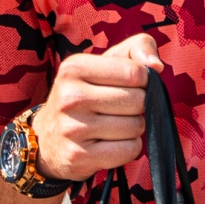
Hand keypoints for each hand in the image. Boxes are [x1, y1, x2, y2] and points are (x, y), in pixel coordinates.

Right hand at [32, 34, 161, 181]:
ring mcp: (72, 128)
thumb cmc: (86, 93)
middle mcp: (70, 96)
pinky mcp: (79, 156)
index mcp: (74, 67)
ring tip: (113, 125)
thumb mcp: (105, 61)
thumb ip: (137, 47)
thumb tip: (157, 66)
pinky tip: (111, 143)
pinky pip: (128, 150)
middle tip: (120, 108)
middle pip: (138, 101)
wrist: (48, 137)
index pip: (134, 72)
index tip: (129, 86)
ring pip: (135, 127)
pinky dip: (128, 148)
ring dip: (133, 128)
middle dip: (138, 106)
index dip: (143, 81)